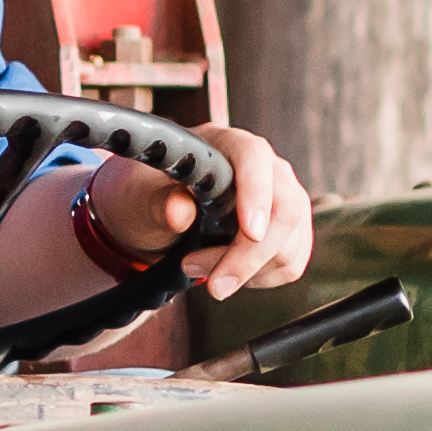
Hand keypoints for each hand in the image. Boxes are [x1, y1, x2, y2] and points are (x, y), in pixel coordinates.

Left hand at [84, 123, 312, 305]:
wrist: (152, 214)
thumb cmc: (148, 196)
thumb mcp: (140, 198)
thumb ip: (159, 203)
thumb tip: (178, 211)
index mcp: (225, 144)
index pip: (255, 156)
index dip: (258, 193)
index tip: (251, 232)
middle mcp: (264, 167)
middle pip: (286, 210)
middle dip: (250, 256)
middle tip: (213, 285)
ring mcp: (282, 197)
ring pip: (290, 243)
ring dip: (247, 271)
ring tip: (198, 267)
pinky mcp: (288, 229)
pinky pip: (291, 262)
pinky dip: (260, 277)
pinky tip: (228, 270)